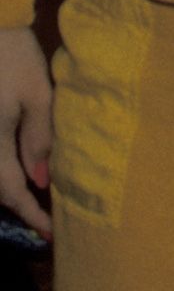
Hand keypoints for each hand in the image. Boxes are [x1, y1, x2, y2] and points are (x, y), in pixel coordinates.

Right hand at [0, 25, 53, 240]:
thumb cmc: (11, 55)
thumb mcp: (37, 94)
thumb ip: (40, 138)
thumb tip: (42, 180)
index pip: (11, 192)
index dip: (31, 216)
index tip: (51, 235)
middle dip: (16, 205)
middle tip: (42, 218)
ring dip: (5, 186)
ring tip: (30, 196)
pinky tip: (13, 166)